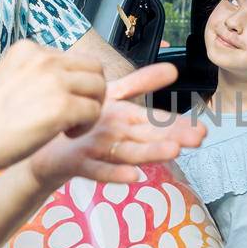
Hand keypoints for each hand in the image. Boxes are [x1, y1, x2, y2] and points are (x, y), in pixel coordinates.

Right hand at [0, 41, 106, 175]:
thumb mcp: (10, 80)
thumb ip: (37, 76)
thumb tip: (68, 80)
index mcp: (28, 49)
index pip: (73, 58)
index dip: (75, 83)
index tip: (59, 102)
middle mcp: (43, 58)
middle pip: (94, 68)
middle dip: (92, 92)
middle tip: (76, 115)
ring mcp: (54, 80)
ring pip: (99, 88)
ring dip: (91, 109)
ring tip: (69, 126)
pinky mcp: (62, 106)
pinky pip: (94, 111)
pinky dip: (86, 126)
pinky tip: (65, 135)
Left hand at [25, 62, 204, 187]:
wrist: (42, 137)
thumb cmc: (81, 120)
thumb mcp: (112, 95)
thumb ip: (142, 83)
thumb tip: (174, 70)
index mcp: (127, 120)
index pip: (158, 122)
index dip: (179, 125)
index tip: (204, 129)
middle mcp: (118, 138)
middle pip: (149, 137)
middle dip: (174, 138)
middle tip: (198, 139)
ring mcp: (100, 152)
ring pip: (129, 153)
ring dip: (152, 154)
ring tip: (174, 152)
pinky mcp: (79, 164)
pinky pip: (98, 170)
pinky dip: (114, 175)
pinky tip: (133, 177)